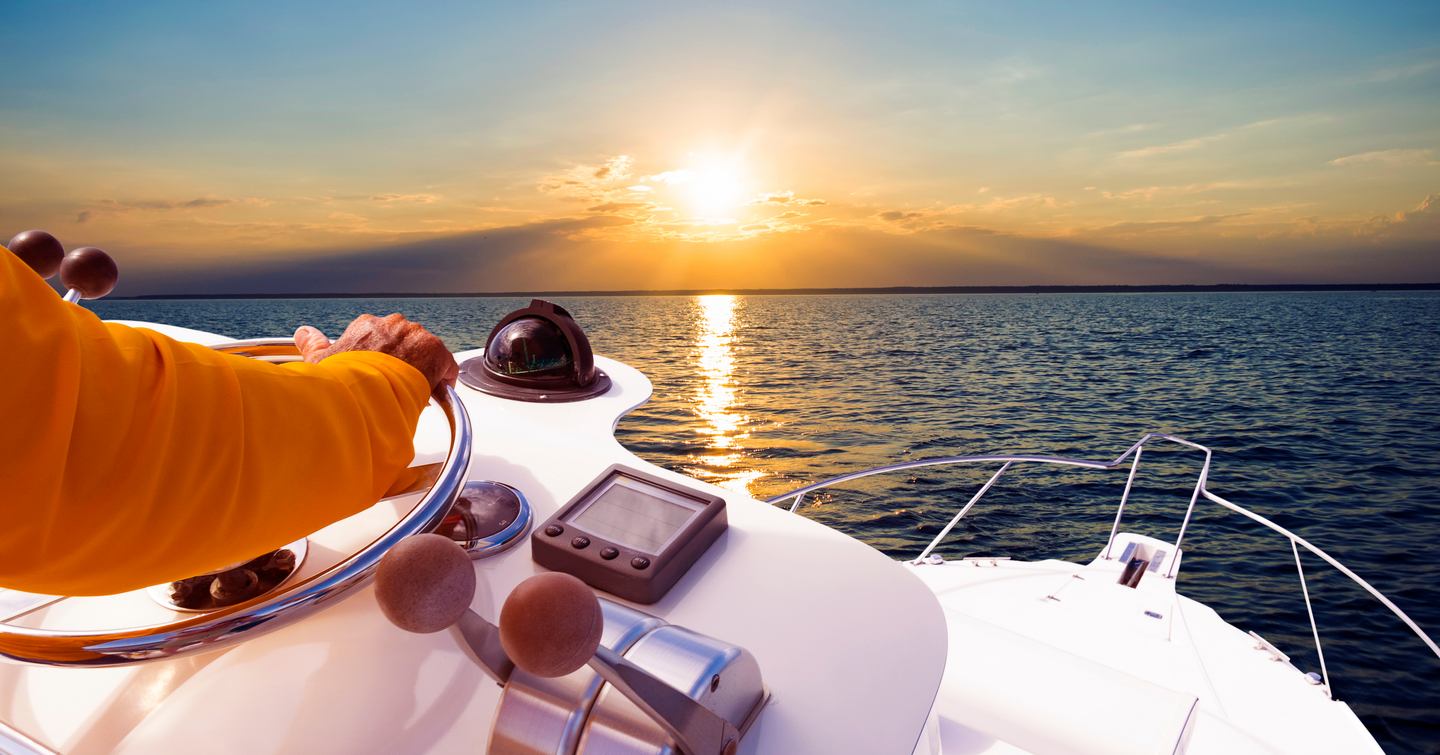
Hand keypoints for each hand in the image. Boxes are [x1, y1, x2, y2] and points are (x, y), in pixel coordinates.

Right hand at [294, 314, 458, 394]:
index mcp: (367, 326)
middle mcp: (392, 324)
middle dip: (404, 362)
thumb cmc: (341, 380)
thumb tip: (302, 332)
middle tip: (398, 385)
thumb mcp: (320, 362)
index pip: (380, 338)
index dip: (383, 359)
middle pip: (404, 343)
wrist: (365, 392)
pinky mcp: (434, 350)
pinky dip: (443, 377)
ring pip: (424, 352)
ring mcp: (415, 335)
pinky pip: (445, 363)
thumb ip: (313, 344)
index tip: (382, 374)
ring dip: (422, 369)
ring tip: (415, 390)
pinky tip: (435, 391)